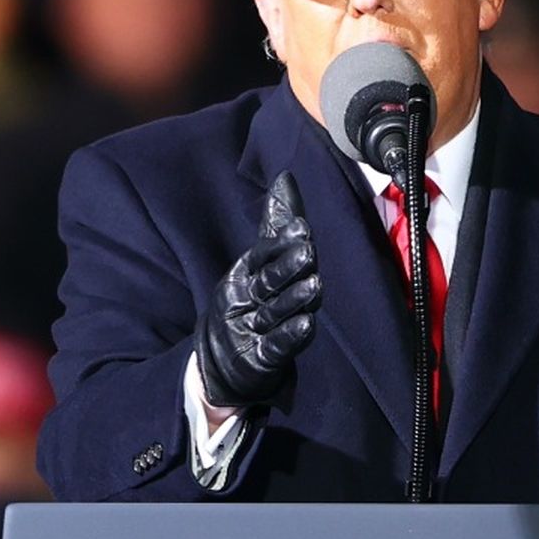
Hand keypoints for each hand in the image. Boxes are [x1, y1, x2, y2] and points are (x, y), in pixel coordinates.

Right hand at [196, 170, 321, 408]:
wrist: (223, 360)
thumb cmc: (249, 302)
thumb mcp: (258, 262)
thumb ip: (275, 226)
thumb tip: (285, 178)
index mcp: (244, 273)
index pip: (262, 254)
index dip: (281, 243)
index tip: (302, 228)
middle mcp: (246, 298)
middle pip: (268, 280)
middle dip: (287, 266)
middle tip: (307, 251)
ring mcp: (251, 328)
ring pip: (276, 311)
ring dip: (296, 298)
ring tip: (315, 283)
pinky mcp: (260, 357)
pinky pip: (277, 345)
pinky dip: (290, 335)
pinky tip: (306, 325)